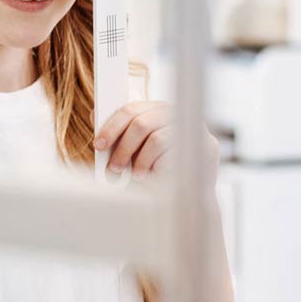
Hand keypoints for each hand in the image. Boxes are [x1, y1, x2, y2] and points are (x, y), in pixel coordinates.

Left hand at [94, 101, 220, 184]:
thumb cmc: (159, 167)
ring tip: (135, 175)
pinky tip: (154, 176)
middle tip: (113, 167)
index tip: (99, 145)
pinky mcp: (206, 145)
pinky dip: (159, 167)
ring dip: (140, 161)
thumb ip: (120, 131)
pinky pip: (174, 154)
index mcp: (157, 108)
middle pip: (142, 123)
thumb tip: (94, 115)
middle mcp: (176, 113)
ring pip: (156, 139)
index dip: (112, 127)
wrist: (191, 193)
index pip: (131, 110)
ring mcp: (194, 127)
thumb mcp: (136, 147)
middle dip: (123, 148)